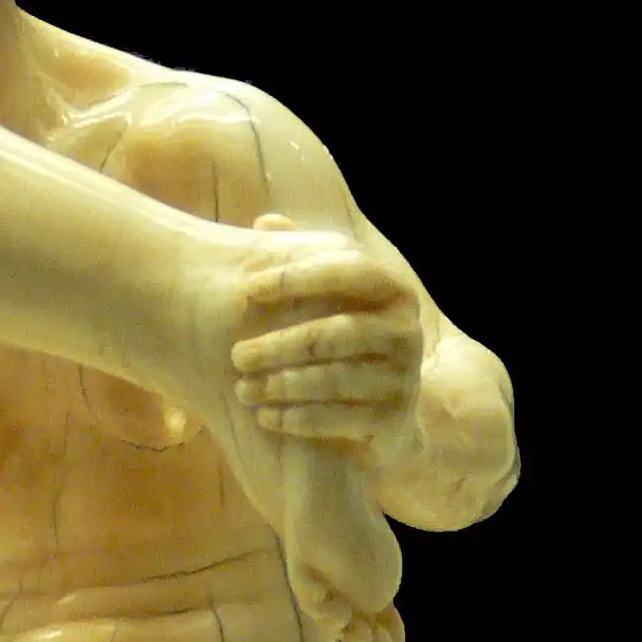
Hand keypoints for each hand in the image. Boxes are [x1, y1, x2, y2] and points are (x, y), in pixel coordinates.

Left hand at [229, 213, 422, 466]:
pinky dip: (298, 419)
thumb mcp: (331, 298)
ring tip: (242, 389)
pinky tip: (264, 418)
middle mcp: (406, 331)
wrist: (386, 412)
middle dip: (279, 345)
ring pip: (334, 380)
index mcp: (392, 290)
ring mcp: (404, 378)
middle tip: (235, 354)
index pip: (348, 271)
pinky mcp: (394, 419)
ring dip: (282, 385)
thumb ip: (302, 261)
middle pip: (335, 333)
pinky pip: (340, 419)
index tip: (249, 289)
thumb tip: (266, 222)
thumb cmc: (345, 342)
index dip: (297, 277)